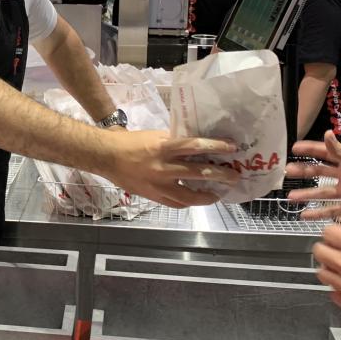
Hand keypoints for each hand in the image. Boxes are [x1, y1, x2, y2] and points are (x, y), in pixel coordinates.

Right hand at [104, 129, 238, 207]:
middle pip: (200, 173)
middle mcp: (164, 167)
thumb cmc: (131, 142)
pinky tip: (196, 199)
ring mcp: (159, 185)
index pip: (196, 146)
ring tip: (218, 193)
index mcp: (164, 147)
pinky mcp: (154, 196)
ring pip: (190, 196)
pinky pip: (177, 203)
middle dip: (221, 175)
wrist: (106, 157)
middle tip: (234, 175)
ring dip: (209, 195)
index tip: (232, 147)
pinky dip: (189, 201)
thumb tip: (196, 146)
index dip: (216, 146)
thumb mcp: (155, 136)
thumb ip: (175, 142)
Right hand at [287, 130, 340, 223]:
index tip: (293, 148)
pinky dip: (318, 213)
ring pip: (322, 193)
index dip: (309, 150)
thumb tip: (327, 133)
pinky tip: (305, 216)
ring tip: (291, 198)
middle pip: (319, 173)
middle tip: (286, 172)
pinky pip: (331, 210)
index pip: (325, 153)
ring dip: (307, 195)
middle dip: (303, 172)